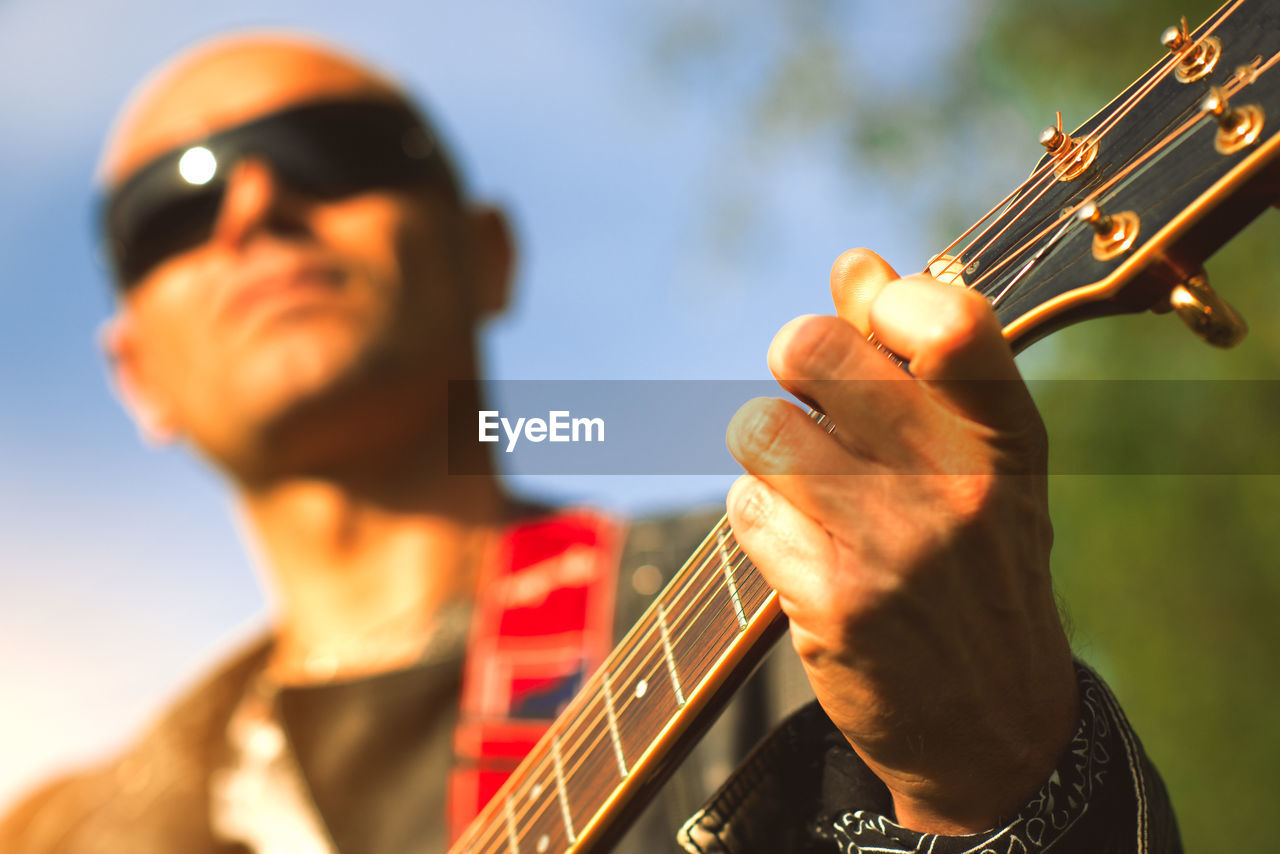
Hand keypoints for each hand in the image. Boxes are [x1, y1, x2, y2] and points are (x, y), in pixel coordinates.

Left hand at [725, 249, 1077, 833]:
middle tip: (811, 397)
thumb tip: (853, 263)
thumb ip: (920, 356)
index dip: (882, 300)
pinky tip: (807, 553)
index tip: (869, 322)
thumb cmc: (977, 564)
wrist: (992, 723)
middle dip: (793, 362)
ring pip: (758, 427)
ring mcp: (892, 545)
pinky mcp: (831, 601)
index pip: (944, 316)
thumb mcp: (983, 461)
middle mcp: (956, 484)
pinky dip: (762, 522)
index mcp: (1006, 435)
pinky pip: (746, 510)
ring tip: (808, 484)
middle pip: (809, 351)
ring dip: (766, 449)